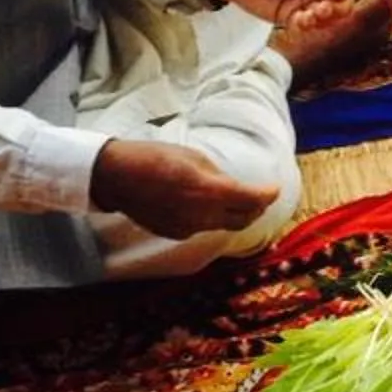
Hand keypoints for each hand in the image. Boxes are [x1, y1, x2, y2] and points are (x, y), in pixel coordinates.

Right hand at [89, 138, 279, 241]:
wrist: (117, 177)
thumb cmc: (154, 158)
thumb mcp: (193, 157)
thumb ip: (218, 176)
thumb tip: (233, 187)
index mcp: (209, 191)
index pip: (251, 199)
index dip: (267, 195)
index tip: (273, 188)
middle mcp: (202, 215)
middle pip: (243, 219)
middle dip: (256, 209)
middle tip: (260, 197)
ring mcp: (188, 228)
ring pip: (223, 225)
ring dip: (234, 214)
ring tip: (235, 200)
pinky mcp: (175, 234)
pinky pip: (203, 228)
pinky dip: (211, 218)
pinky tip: (205, 205)